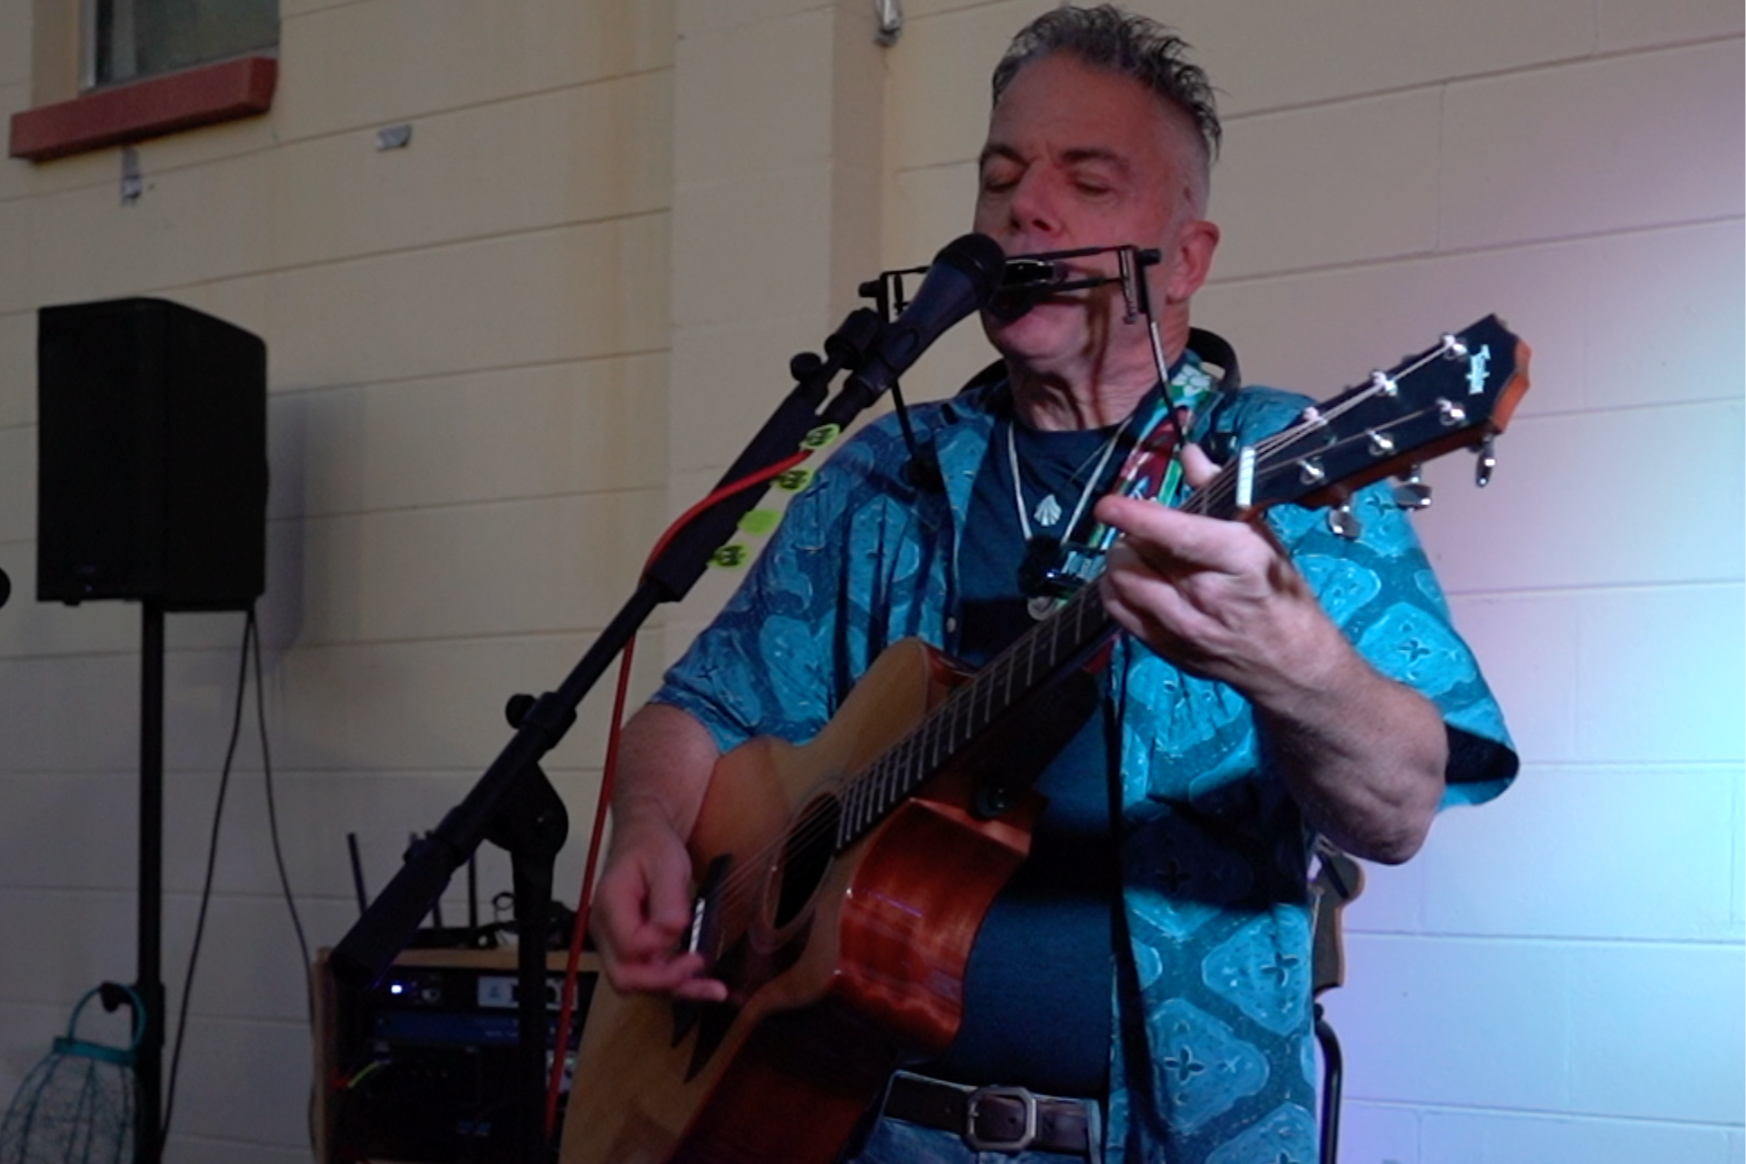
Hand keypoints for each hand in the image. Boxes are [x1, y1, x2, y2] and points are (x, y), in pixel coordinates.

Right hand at [590, 806, 728, 1001]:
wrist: (645, 838)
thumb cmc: (652, 845)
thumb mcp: (666, 862)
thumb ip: (667, 897)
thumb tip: (673, 929)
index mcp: (610, 905)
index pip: (630, 945)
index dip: (660, 946)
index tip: (687, 930)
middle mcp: (606, 932)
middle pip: (625, 977)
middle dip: (665, 981)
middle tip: (700, 968)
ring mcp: (617, 943)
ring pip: (639, 984)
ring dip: (676, 988)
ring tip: (714, 989)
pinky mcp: (634, 949)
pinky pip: (651, 975)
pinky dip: (678, 983)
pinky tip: (704, 984)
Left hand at [1093, 445, 1346, 701]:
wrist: (1290, 664)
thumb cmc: (1279, 593)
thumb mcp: (1262, 538)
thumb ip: (1220, 492)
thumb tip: (1191, 454)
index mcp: (1240, 560)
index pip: (1177, 534)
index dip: (1136, 516)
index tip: (1110, 505)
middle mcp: (1207, 595)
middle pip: (1139, 553)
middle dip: (1133, 534)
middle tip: (1147, 530)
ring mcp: (1182, 626)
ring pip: (1121, 581)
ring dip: (1121, 560)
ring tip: (1139, 554)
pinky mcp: (1164, 648)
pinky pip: (1117, 609)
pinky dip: (1116, 588)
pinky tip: (1135, 580)